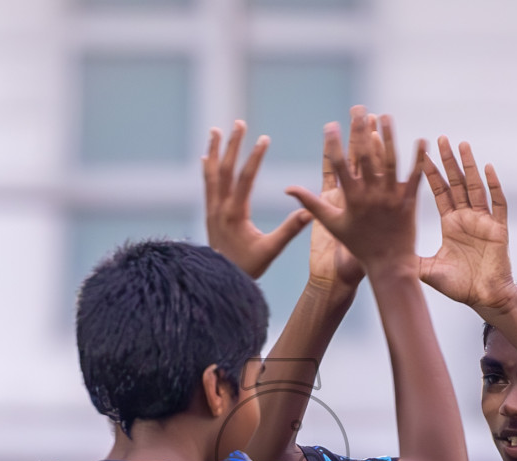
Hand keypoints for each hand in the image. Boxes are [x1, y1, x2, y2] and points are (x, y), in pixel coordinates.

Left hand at [203, 121, 310, 278]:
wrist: (218, 281)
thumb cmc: (247, 267)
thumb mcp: (270, 251)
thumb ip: (289, 230)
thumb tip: (309, 212)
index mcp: (235, 214)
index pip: (245, 178)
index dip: (255, 157)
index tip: (264, 139)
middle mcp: (220, 208)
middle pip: (225, 169)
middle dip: (233, 145)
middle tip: (239, 123)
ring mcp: (212, 210)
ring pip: (211, 174)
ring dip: (215, 151)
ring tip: (216, 130)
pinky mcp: (209, 214)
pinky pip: (207, 185)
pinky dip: (207, 168)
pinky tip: (206, 157)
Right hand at [285, 108, 424, 275]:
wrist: (387, 265)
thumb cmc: (357, 246)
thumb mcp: (332, 225)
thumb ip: (311, 204)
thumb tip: (287, 188)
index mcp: (351, 200)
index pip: (339, 166)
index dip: (333, 144)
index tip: (330, 124)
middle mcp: (371, 196)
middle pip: (364, 157)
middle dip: (360, 131)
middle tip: (358, 109)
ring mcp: (391, 198)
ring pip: (390, 162)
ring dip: (387, 137)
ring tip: (384, 116)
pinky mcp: (409, 203)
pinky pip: (415, 177)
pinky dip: (418, 159)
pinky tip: (420, 140)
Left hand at [419, 137, 516, 312]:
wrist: (485, 298)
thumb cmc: (460, 286)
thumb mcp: (429, 270)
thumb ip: (412, 258)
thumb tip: (386, 252)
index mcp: (451, 223)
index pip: (441, 192)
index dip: (432, 173)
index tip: (423, 154)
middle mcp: (467, 217)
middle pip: (457, 183)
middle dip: (449, 161)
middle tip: (441, 138)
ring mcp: (483, 220)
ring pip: (476, 186)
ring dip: (469, 165)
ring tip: (462, 145)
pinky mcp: (498, 228)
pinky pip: (497, 203)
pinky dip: (493, 186)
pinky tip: (487, 168)